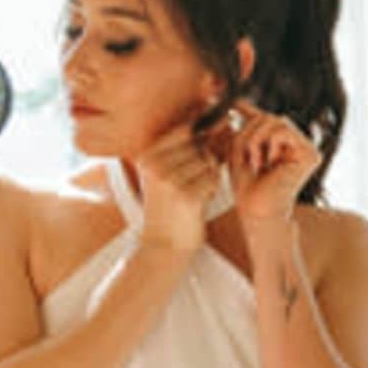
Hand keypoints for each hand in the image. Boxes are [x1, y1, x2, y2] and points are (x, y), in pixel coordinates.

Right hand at [130, 118, 227, 258]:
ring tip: (199, 190)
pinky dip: (214, 187)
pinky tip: (203, 199)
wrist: (163, 247)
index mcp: (148, 156)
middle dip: (210, 154)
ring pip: (208, 161)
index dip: (204, 128)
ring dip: (211, 174)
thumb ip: (187, 149)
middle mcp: (156, 165)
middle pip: (198, 144)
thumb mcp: (167, 175)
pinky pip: (214, 178)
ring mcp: (171, 180)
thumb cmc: (170, 208)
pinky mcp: (187, 195)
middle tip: (206, 172)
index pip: (183, 128)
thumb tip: (219, 120)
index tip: (214, 133)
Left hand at [216, 104, 319, 277]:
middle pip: (268, 116)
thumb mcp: (239, 150)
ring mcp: (306, 148)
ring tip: (256, 162)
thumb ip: (241, 125)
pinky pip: (284, 129)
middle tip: (248, 158)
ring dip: (257, 139)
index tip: (228, 103)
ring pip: (275, 120)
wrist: (257, 212)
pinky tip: (269, 163)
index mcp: (281, 143)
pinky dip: (270, 143)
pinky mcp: (311, 153)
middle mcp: (297, 143)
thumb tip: (235, 99)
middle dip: (250, 133)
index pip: (263, 117)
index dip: (245, 108)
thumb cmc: (246, 187)